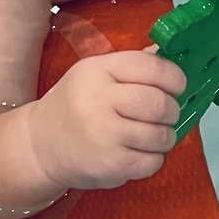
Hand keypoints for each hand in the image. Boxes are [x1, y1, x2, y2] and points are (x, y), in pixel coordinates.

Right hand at [28, 50, 184, 191]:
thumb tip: (169, 53)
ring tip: (153, 135)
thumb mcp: (94, 74)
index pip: (151, 66)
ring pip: (160, 135)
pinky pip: (152, 162)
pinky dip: (153, 159)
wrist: (41, 145)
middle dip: (172, 110)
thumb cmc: (75, 106)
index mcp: (97, 71)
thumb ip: (132, 66)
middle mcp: (98, 101)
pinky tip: (138, 152)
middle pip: (159, 103)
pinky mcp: (110, 165)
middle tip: (168, 114)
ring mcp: (104, 135)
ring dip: (165, 137)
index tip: (177, 86)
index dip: (174, 77)